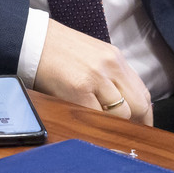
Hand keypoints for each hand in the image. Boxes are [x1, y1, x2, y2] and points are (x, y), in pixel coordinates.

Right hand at [33, 19, 153, 124]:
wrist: (29, 38)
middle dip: (132, 124)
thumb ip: (109, 77)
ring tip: (95, 125)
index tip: (138, 129)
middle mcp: (110, 66)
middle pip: (138, 106)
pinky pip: (97, 116)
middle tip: (120, 134)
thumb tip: (122, 105)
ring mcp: (96, 76)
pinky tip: (84, 123)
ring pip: (120, 114)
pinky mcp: (78, 88)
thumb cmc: (55, 50)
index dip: (144, 117)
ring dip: (110, 125)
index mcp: (115, 58)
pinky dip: (94, 124)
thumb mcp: (91, 57)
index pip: (143, 94)